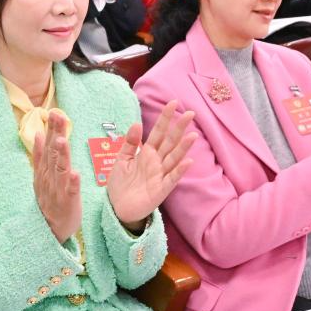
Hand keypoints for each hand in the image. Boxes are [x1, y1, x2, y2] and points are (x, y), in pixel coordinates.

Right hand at [32, 111, 81, 242]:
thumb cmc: (50, 199)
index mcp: (45, 170)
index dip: (52, 129)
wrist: (48, 230)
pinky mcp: (67, 203)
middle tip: (57, 116)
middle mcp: (49, 178)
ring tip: (63, 141)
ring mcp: (57, 190)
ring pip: (59, 170)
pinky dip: (72, 183)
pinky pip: (70, 191)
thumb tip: (40, 133)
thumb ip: (41, 155)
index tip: (54, 111)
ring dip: (61, 155)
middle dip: (56, 134)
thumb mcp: (42, 176)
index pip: (48, 145)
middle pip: (53, 153)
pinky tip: (75, 173)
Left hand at [107, 101, 195, 228]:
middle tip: (190, 113)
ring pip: (174, 158)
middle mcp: (157, 162)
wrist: (117, 208)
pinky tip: (188, 161)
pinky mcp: (161, 190)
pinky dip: (179, 170)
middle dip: (179, 128)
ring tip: (193, 136)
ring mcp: (160, 175)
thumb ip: (129, 143)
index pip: (158, 132)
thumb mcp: (121, 160)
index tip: (173, 103)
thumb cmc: (120, 184)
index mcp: (147, 153)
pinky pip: (171, 179)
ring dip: (183, 148)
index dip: (165, 118)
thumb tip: (136, 123)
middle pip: (170, 142)